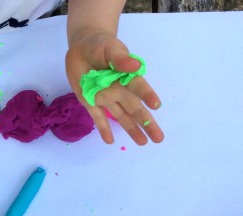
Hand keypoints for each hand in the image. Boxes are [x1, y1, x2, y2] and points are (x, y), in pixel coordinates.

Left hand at [65, 30, 163, 144]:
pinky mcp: (90, 102)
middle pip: (134, 108)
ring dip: (131, 129)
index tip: (156, 105)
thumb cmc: (100, 45)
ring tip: (143, 143)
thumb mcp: (109, 48)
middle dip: (146, 123)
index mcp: (126, 75)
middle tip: (159, 138)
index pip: (138, 86)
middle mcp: (118, 90)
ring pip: (121, 116)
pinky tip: (110, 141)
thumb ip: (120, 58)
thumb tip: (134, 65)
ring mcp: (105, 97)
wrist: (83, 47)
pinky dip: (104, 129)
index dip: (147, 95)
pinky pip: (98, 117)